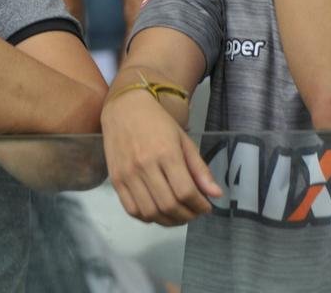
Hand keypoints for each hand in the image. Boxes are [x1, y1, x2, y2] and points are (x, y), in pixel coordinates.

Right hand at [101, 89, 221, 224]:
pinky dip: (147, 217)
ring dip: (168, 221)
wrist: (123, 108)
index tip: (206, 206)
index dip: (200, 205)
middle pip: (169, 205)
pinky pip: (131, 209)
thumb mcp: (184, 140)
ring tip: (178, 215)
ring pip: (150, 212)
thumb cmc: (157, 122)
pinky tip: (157, 212)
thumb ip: (199, 168)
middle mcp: (144, 165)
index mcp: (166, 153)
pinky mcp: (115, 179)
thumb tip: (215, 195)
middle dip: (187, 216)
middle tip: (194, 212)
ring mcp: (127, 174)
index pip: (186, 192)